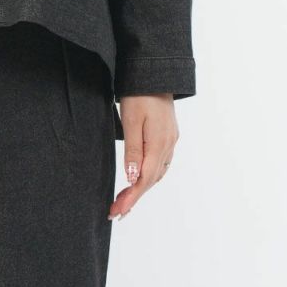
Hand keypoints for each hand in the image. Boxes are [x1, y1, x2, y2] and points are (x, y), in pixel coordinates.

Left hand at [108, 93, 178, 220]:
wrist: (155, 73)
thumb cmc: (139, 94)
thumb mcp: (132, 121)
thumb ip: (133, 150)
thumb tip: (133, 178)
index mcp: (160, 144)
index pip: (144, 180)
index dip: (130, 198)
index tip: (116, 212)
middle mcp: (169, 146)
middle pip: (151, 180)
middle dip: (133, 197)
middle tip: (116, 211)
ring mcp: (171, 141)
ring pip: (157, 173)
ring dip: (141, 188)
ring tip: (124, 200)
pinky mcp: (168, 135)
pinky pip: (160, 162)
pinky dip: (149, 175)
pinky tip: (140, 178)